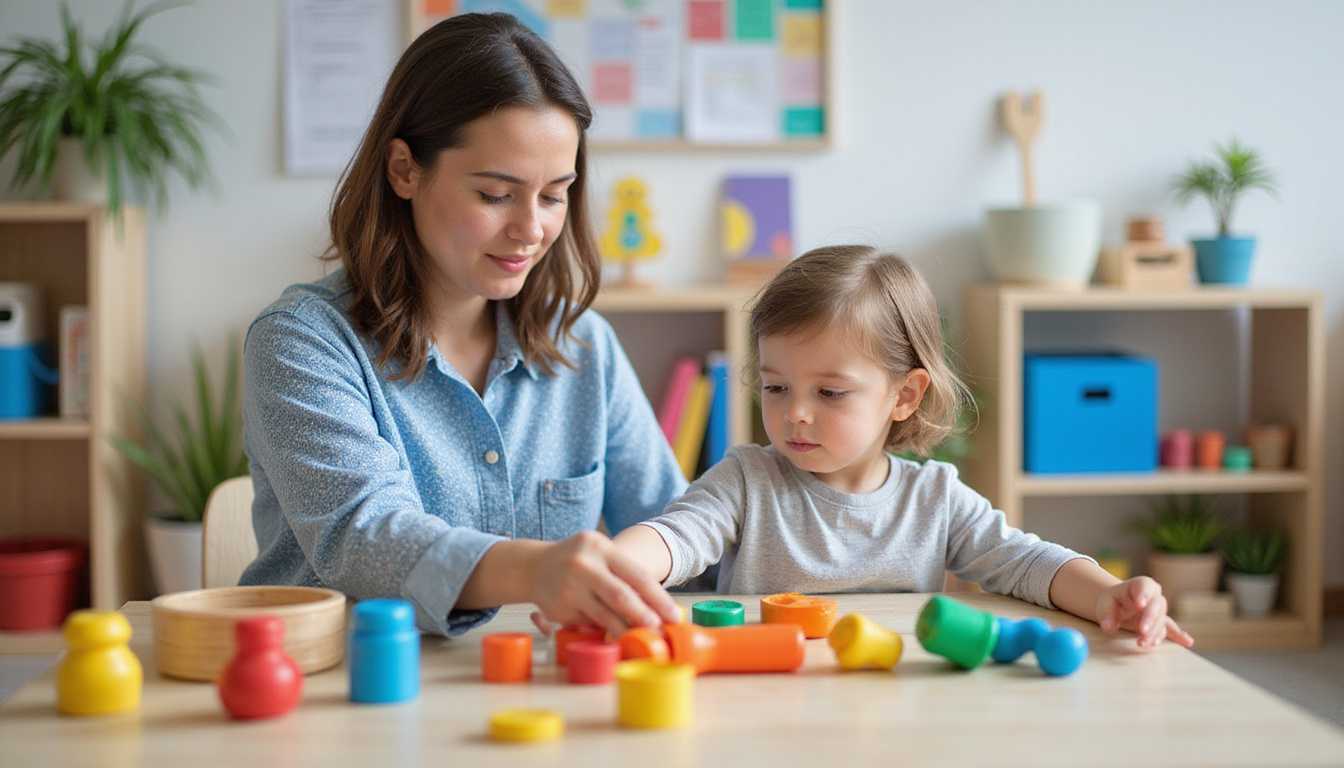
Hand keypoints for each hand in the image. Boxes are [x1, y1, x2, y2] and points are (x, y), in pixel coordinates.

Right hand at [521, 531, 681, 636]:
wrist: (531, 567)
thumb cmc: (577, 559)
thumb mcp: (599, 553)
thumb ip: (622, 572)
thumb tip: (656, 605)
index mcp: (600, 547)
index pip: (636, 574)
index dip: (658, 598)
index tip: (674, 615)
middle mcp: (584, 566)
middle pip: (621, 596)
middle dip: (644, 617)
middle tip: (661, 631)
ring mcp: (569, 588)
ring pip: (605, 616)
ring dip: (627, 630)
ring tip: (644, 638)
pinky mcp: (560, 609)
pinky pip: (589, 624)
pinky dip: (605, 631)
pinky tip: (617, 636)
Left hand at [1096, 576, 1193, 647]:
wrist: (1121, 607)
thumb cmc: (1113, 602)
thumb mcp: (1105, 603)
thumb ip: (1106, 614)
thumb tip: (1109, 627)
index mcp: (1140, 585)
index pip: (1144, 586)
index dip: (1143, 595)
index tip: (1139, 604)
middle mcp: (1154, 596)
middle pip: (1155, 606)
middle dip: (1149, 619)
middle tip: (1142, 631)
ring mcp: (1160, 611)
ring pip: (1161, 621)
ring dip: (1153, 633)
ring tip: (1142, 643)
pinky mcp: (1162, 624)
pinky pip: (1170, 629)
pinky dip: (1177, 636)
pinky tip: (1187, 641)